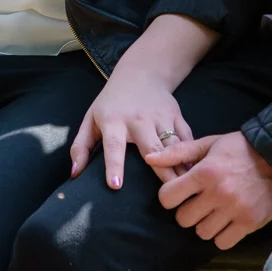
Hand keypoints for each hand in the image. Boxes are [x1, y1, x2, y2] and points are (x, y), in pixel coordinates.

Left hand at [70, 66, 193, 187]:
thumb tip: (74, 174)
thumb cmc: (112, 102)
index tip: (115, 185)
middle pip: (151, 149)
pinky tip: (197, 172)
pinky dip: (192, 154)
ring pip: (173, 146)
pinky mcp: (176, 115)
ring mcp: (160, 117)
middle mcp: (138, 119)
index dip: (114, 165)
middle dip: (160, 172)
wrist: (140, 72)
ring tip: (186, 189)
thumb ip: (80, 146)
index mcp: (114, 121)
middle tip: (166, 198)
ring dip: (180, 167)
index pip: (113, 145)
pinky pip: (187, 138)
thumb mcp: (91, 119)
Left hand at [146, 131, 271, 249]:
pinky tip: (226, 222)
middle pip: (183, 219)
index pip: (168, 198)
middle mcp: (217, 193)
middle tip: (197, 203)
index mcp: (204, 172)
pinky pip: (223, 242)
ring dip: (204, 224)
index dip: (169, 197)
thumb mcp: (209, 143)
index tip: (178, 194)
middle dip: (186, 212)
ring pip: (202, 233)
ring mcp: (234, 210)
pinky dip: (222, 235)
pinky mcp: (249, 223)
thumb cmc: (240, 149)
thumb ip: (178, 152)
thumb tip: (150, 159)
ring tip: (214, 211)